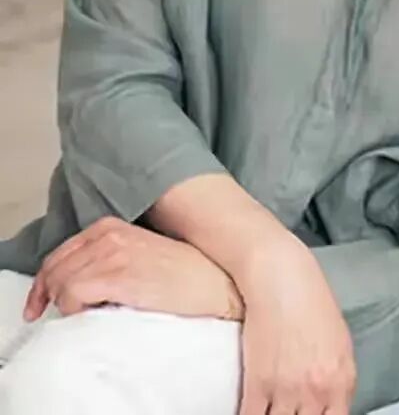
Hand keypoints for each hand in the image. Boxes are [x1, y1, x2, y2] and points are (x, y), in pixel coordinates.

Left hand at [23, 217, 241, 320]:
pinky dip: (74, 309)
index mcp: (112, 226)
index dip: (45, 280)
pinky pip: (73, 295)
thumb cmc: (184, 272)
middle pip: (54, 267)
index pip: (60, 253)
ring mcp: (113, 252)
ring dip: (64, 303)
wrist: (215, 281)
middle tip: (48, 314)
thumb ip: (110, 255)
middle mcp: (109, 234)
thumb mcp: (141, 252)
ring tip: (82, 314)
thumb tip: (79, 279)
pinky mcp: (117, 274)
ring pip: (60, 282)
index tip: (40, 303)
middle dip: (46, 294)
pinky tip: (93, 313)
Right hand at [232, 234, 356, 414]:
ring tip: (272, 409)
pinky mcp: (258, 385)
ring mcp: (288, 391)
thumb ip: (337, 380)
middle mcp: (319, 391)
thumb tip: (329, 405)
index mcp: (343, 380)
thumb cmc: (311, 303)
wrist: (282, 278)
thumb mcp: (339, 342)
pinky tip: (251, 411)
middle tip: (289, 412)